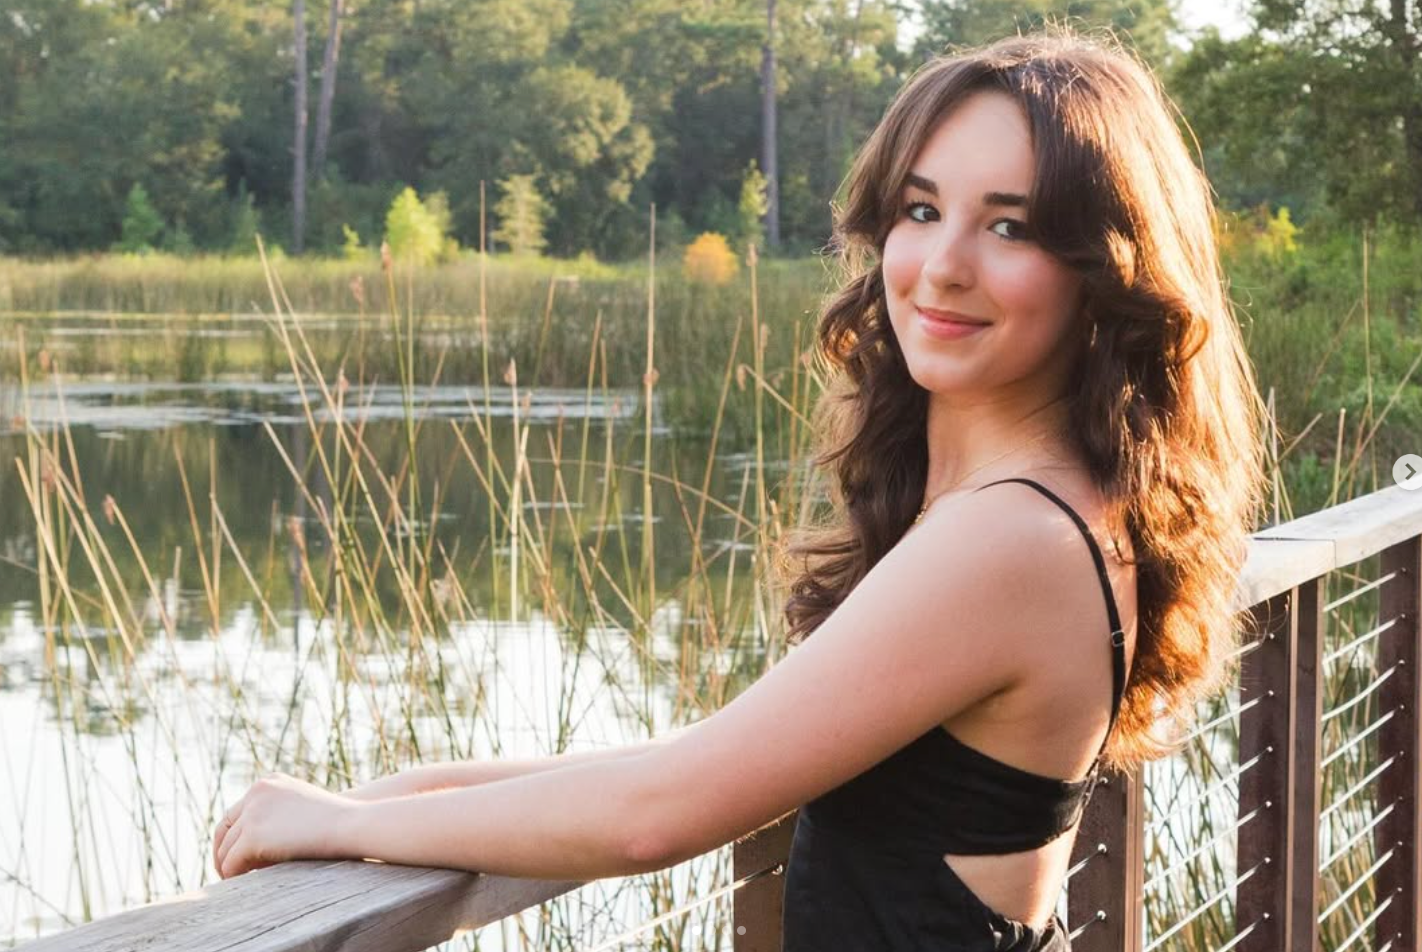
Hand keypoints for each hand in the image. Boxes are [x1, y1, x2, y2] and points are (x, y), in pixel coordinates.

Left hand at [213, 772, 362, 878]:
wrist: (352, 824)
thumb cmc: (338, 821)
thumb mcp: (304, 808)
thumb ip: (280, 815)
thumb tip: (260, 843)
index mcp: (269, 782)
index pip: (236, 812)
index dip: (232, 837)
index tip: (236, 856)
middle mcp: (257, 792)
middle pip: (224, 828)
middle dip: (224, 852)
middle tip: (229, 873)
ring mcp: (253, 813)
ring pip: (226, 849)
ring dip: (230, 867)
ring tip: (241, 883)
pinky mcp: (252, 836)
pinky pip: (231, 863)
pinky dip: (235, 876)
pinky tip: (248, 883)